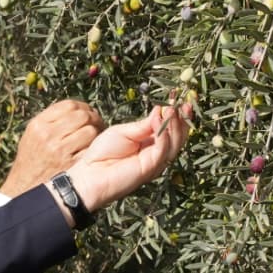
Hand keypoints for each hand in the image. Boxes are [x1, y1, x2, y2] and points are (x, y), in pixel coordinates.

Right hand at [0, 100, 103, 196]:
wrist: (24, 190)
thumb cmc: (31, 163)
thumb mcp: (32, 137)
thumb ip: (50, 122)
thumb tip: (76, 110)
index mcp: (38, 124)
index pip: (69, 105)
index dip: (83, 107)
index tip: (88, 113)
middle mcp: (47, 134)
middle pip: (82, 115)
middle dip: (93, 119)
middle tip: (97, 125)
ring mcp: (59, 149)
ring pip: (90, 130)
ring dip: (97, 134)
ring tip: (95, 139)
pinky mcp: (70, 164)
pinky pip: (90, 148)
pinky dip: (94, 148)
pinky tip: (92, 151)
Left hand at [64, 104, 190, 213]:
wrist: (90, 174)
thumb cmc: (103, 153)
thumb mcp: (124, 132)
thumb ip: (144, 125)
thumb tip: (160, 110)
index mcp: (150, 143)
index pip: (169, 129)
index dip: (175, 115)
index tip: (178, 98)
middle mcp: (156, 153)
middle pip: (177, 137)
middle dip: (181, 119)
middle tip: (182, 102)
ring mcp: (156, 162)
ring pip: (174, 144)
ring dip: (175, 125)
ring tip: (172, 109)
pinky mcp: (151, 168)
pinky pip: (163, 150)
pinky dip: (163, 134)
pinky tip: (159, 119)